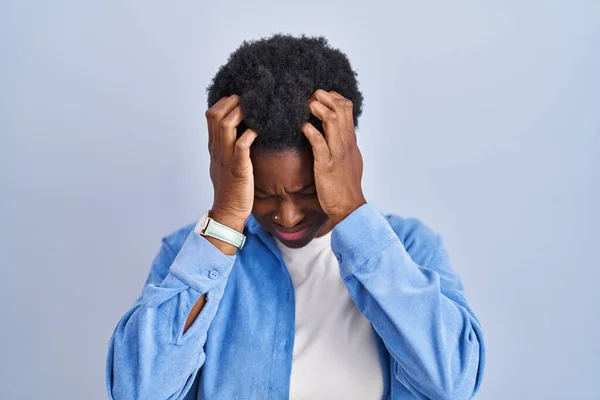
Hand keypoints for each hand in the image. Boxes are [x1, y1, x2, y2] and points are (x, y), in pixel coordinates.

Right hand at [206, 95, 257, 229]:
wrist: (228, 211)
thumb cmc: (230, 187)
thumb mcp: (224, 162)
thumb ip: (227, 146)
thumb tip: (238, 130)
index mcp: (214, 147)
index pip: (210, 115)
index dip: (224, 102)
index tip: (239, 98)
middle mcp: (217, 150)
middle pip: (215, 115)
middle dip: (231, 102)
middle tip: (247, 99)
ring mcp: (226, 159)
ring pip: (225, 126)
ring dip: (240, 114)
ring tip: (253, 110)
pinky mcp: (238, 169)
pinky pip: (241, 146)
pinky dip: (249, 135)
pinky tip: (258, 131)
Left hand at [301, 89, 366, 224]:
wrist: (349, 206)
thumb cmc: (347, 185)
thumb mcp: (351, 159)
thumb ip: (345, 144)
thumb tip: (340, 133)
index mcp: (350, 140)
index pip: (347, 107)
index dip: (333, 97)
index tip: (320, 97)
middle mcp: (346, 142)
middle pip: (340, 108)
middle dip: (324, 97)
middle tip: (311, 96)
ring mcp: (337, 152)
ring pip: (331, 120)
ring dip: (317, 109)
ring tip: (306, 106)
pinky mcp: (326, 164)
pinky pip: (318, 142)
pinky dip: (310, 131)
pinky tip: (302, 127)